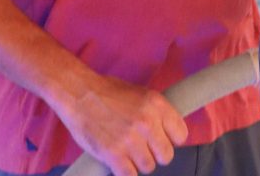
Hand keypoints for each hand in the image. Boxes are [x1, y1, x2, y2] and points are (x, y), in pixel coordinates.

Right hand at [55, 73, 187, 175]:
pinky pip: (130, 175)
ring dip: (138, 163)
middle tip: (142, 147)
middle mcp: (147, 122)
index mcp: (156, 104)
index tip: (161, 139)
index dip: (171, 139)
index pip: (181, 135)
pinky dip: (124, 171)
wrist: (78, 93)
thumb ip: (154, 112)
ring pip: (148, 167)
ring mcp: (130, 140)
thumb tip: (166, 130)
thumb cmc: (107, 91)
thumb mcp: (138, 93)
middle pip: (166, 156)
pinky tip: (118, 160)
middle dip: (155, 153)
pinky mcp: (114, 155)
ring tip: (126, 151)